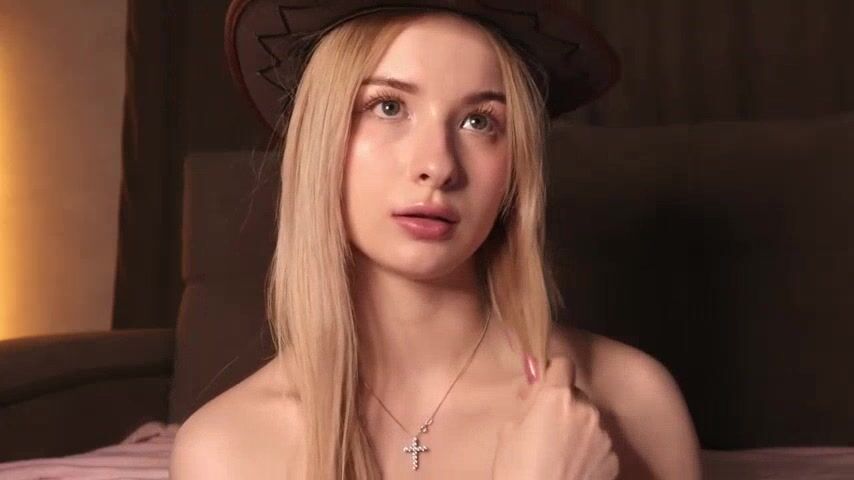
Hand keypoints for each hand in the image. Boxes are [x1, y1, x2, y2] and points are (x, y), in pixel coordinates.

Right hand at [492, 355, 619, 479]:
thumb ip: (528, 403)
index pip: (563, 363)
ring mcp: (603, 436)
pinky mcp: (612, 459)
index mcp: (557, 397)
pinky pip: (599, 444)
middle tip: (545, 426)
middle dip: (563, 405)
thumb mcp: (509, 430)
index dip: (553, 371)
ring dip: (577, 428)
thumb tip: (536, 389)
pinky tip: (571, 467)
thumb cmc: (516, 471)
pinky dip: (588, 451)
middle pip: (576, 394)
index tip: (546, 382)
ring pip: (589, 420)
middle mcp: (586, 410)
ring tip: (558, 452)